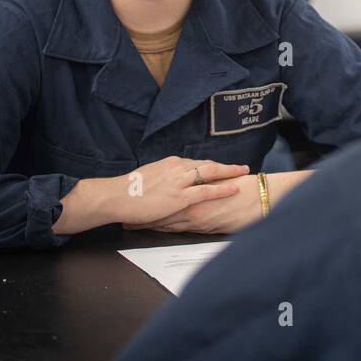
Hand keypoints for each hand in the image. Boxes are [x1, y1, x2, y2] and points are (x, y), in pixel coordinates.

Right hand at [113, 156, 248, 226]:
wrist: (116, 196)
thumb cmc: (128, 191)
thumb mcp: (149, 179)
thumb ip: (164, 179)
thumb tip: (169, 184)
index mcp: (170, 164)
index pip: (196, 163)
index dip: (212, 166)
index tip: (222, 167)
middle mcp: (178, 168)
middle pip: (208, 165)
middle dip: (226, 166)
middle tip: (242, 166)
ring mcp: (180, 182)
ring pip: (211, 173)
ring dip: (229, 173)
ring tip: (244, 173)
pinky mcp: (180, 196)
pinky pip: (206, 191)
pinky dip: (222, 188)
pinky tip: (234, 188)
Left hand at [137, 170, 309, 233]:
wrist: (259, 199)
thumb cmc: (244, 191)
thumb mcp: (222, 186)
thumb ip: (208, 188)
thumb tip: (197, 189)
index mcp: (197, 185)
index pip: (171, 191)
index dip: (154, 194)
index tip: (140, 195)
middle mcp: (192, 196)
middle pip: (162, 202)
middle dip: (144, 206)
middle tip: (127, 208)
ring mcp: (194, 210)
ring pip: (164, 215)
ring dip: (146, 219)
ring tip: (130, 222)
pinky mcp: (199, 223)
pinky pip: (174, 227)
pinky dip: (159, 228)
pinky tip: (148, 230)